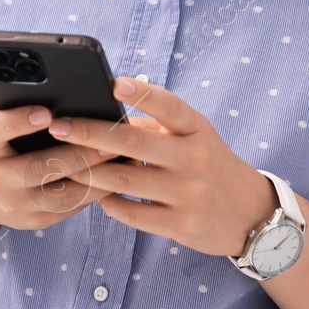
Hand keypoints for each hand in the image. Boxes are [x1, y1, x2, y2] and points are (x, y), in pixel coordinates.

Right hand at [0, 103, 127, 231]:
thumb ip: (20, 115)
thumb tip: (67, 100)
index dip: (19, 122)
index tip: (46, 113)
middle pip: (37, 168)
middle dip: (78, 154)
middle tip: (109, 141)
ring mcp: (14, 205)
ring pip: (61, 195)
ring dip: (96, 177)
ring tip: (121, 160)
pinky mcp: (34, 222)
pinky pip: (70, 208)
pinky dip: (95, 192)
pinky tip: (114, 177)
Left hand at [46, 76, 277, 256]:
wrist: (251, 214)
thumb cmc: (209, 164)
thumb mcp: (194, 137)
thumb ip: (155, 126)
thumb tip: (104, 114)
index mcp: (198, 130)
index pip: (169, 106)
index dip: (142, 94)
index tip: (112, 83)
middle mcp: (195, 159)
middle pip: (133, 144)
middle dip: (89, 133)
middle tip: (58, 126)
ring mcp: (188, 194)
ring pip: (124, 180)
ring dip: (88, 171)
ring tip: (62, 162)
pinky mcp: (181, 225)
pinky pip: (131, 212)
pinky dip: (108, 202)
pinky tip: (94, 193)